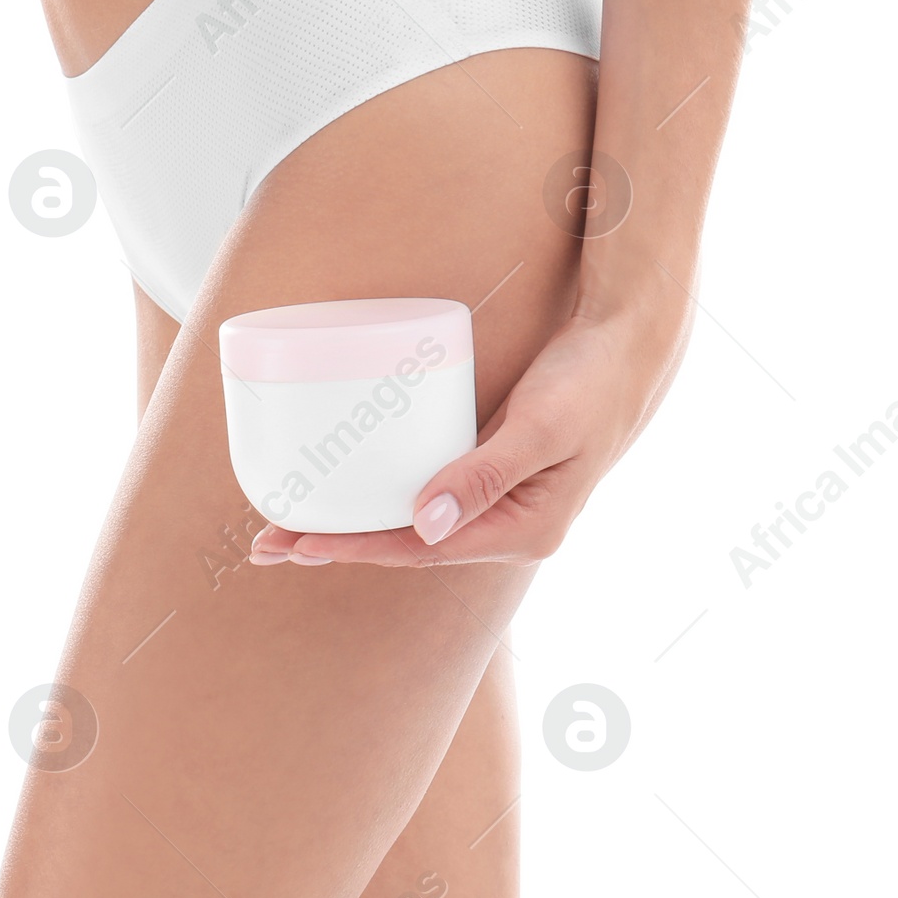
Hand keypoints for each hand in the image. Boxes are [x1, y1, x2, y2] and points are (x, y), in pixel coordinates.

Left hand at [248, 298, 691, 567]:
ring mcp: (496, 502)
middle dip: (338, 546)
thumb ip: (485, 475)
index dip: (357, 549)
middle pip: (406, 546)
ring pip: (409, 523)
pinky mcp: (486, 470)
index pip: (422, 551)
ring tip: (288, 526)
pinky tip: (344, 490)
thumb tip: (423, 525)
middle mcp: (506, 527)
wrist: (630, 346)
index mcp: (524, 532)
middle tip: (266, 545)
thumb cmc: (591, 381)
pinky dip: (380, 495)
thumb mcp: (541, 427)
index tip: (300, 546)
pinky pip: (422, 491)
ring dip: (351, 525)